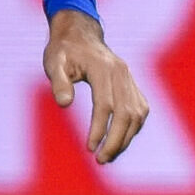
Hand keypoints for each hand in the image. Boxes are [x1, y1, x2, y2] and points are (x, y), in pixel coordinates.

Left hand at [42, 9, 146, 164]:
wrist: (80, 34)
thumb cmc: (64, 50)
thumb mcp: (54, 62)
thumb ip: (59, 82)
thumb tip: (64, 104)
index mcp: (103, 68)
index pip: (106, 104)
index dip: (99, 128)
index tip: (90, 148)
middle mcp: (122, 73)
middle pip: (126, 113)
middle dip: (116, 140)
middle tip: (100, 160)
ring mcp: (130, 78)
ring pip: (137, 115)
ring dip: (126, 139)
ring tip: (108, 156)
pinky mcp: (133, 84)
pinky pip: (140, 110)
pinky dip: (133, 128)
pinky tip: (119, 142)